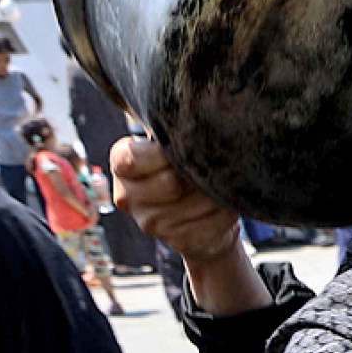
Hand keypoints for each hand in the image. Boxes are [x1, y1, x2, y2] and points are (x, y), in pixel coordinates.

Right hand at [111, 135, 269, 315]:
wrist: (203, 218)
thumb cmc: (187, 169)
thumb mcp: (172, 144)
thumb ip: (171, 130)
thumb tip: (194, 111)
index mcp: (122, 164)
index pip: (133, 158)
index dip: (165, 153)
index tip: (186, 148)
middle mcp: (128, 196)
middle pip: (172, 182)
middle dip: (200, 172)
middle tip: (211, 166)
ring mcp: (152, 223)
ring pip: (200, 201)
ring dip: (220, 191)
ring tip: (220, 185)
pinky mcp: (179, 241)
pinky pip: (216, 221)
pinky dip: (229, 211)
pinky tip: (226, 205)